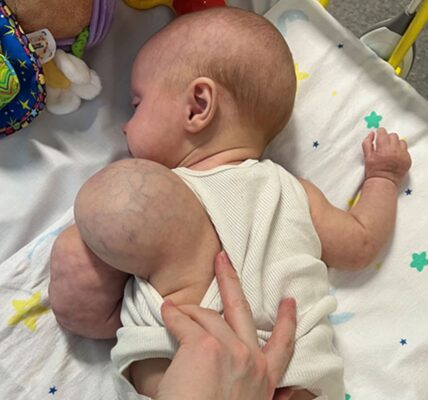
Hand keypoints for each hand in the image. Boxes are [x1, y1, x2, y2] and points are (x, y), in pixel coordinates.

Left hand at [155, 251, 296, 399]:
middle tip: (223, 258)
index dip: (288, 321)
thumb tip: (283, 393)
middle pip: (241, 309)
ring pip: (207, 315)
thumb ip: (261, 390)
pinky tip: (165, 311)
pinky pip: (184, 320)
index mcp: (264, 378)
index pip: (283, 344)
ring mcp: (228, 349)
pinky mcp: (202, 345)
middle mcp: (250, 360)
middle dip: (231, 280)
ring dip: (189, 311)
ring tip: (175, 308)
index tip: (290, 302)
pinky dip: (173, 314)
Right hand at [362, 127, 411, 186]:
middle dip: (387, 138)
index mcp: (383, 149)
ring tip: (390, 150)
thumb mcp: (367, 156)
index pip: (383, 132)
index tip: (378, 134)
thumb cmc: (373, 171)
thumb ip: (367, 143)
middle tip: (383, 144)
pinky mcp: (408, 160)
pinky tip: (395, 156)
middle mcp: (394, 150)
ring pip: (401, 141)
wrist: (383, 182)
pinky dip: (400, 151)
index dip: (380, 132)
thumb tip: (371, 133)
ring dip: (395, 143)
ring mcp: (402, 155)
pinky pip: (405, 150)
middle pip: (393, 135)